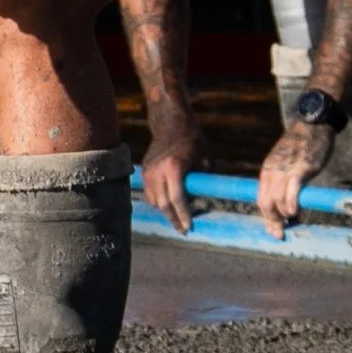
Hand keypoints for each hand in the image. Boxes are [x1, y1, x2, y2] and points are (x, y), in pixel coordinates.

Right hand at [139, 110, 206, 234]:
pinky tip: (168, 205)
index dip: (183, 215)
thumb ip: (204, 178)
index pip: (177, 199)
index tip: (189, 227)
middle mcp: (157, 172)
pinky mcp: (143, 171)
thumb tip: (207, 197)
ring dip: (165, 212)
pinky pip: (149, 193)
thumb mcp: (204, 158)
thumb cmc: (192, 140)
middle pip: (163, 204)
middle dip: (174, 219)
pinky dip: (158, 201)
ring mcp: (148, 172)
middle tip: (183, 229)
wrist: (170, 123)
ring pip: (154, 201)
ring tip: (177, 217)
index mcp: (174, 168)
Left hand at [256, 117, 335, 238]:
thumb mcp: (285, 160)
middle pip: (265, 204)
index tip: (273, 230)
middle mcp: (272, 172)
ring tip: (293, 219)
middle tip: (281, 232)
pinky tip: (295, 212)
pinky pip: (291, 193)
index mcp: (267, 170)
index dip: (266, 218)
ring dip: (283, 216)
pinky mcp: (300, 170)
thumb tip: (284, 199)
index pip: (261, 200)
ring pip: (276, 202)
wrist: (313, 121)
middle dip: (272, 221)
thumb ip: (281, 178)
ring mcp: (285, 171)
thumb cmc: (302, 142)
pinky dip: (291, 206)